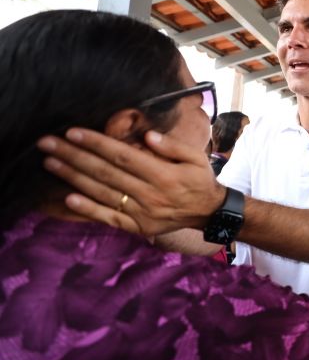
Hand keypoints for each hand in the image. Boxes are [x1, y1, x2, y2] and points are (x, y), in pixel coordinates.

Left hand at [37, 128, 225, 236]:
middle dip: (74, 156)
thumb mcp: (196, 158)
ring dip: (73, 177)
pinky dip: (88, 209)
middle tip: (48, 143)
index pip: (122, 155)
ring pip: (102, 192)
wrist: (209, 213)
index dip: (96, 143)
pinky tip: (68, 198)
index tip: (73, 132)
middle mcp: (150, 194)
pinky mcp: (138, 227)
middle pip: (105, 172)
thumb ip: (173, 146)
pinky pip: (109, 217)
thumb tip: (148, 136)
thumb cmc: (200, 180)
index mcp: (163, 175)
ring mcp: (142, 213)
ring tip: (50, 163)